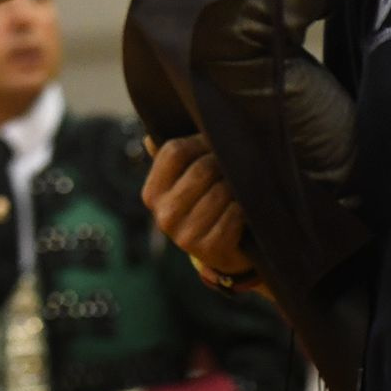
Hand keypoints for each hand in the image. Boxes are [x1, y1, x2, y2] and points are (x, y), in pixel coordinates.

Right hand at [140, 134, 251, 276]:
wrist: (220, 251)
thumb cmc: (201, 202)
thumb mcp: (182, 181)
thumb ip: (172, 157)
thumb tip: (149, 139)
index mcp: (153, 193)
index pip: (174, 151)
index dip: (199, 142)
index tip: (212, 144)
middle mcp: (164, 215)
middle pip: (201, 169)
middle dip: (222, 163)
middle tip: (233, 163)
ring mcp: (185, 236)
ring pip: (220, 192)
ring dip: (235, 186)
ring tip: (237, 186)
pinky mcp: (209, 250)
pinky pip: (233, 216)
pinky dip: (241, 209)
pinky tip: (240, 209)